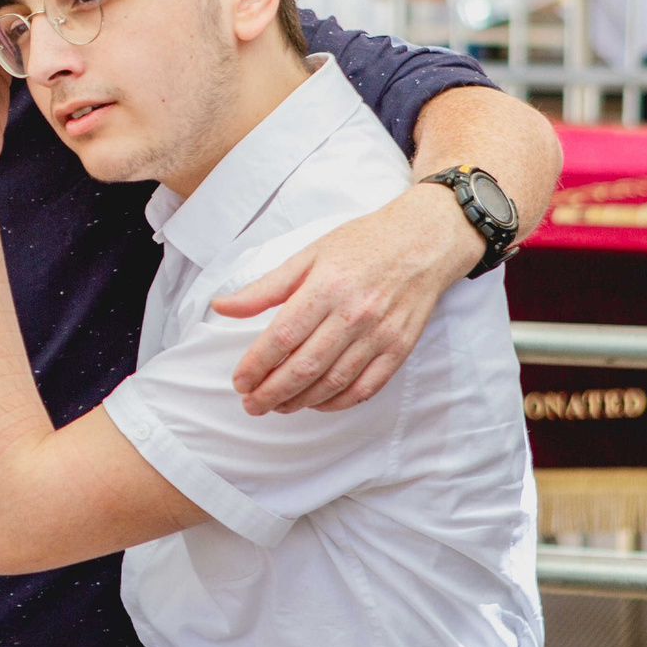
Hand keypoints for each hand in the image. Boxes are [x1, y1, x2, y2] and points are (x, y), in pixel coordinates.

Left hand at [213, 182, 480, 413]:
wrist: (424, 239)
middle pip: (306, 367)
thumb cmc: (362, 243)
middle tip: (251, 405)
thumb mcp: (308, 255)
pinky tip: (317, 403)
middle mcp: (354, 314)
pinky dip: (339, 403)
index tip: (239, 381)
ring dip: (301, 401)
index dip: (257, 365)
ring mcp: (380, 334)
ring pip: (334, 382)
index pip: (282, 337)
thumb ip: (265, 287)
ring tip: (278, 406)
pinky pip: (366, 387)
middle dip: (272, 393)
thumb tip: (222, 306)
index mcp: (326, 287)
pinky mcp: (400, 348)